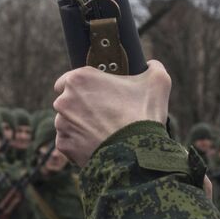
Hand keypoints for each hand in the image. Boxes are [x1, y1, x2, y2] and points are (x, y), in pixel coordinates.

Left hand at [53, 60, 171, 166]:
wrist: (137, 153)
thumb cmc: (143, 114)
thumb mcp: (157, 82)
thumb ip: (152, 67)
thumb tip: (150, 65)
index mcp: (79, 78)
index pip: (68, 79)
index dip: (82, 87)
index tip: (95, 94)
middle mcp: (63, 100)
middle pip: (67, 102)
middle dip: (81, 107)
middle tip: (103, 114)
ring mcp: (61, 124)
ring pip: (67, 123)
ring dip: (80, 126)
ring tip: (102, 132)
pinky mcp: (64, 145)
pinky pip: (68, 142)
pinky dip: (79, 144)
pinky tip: (97, 145)